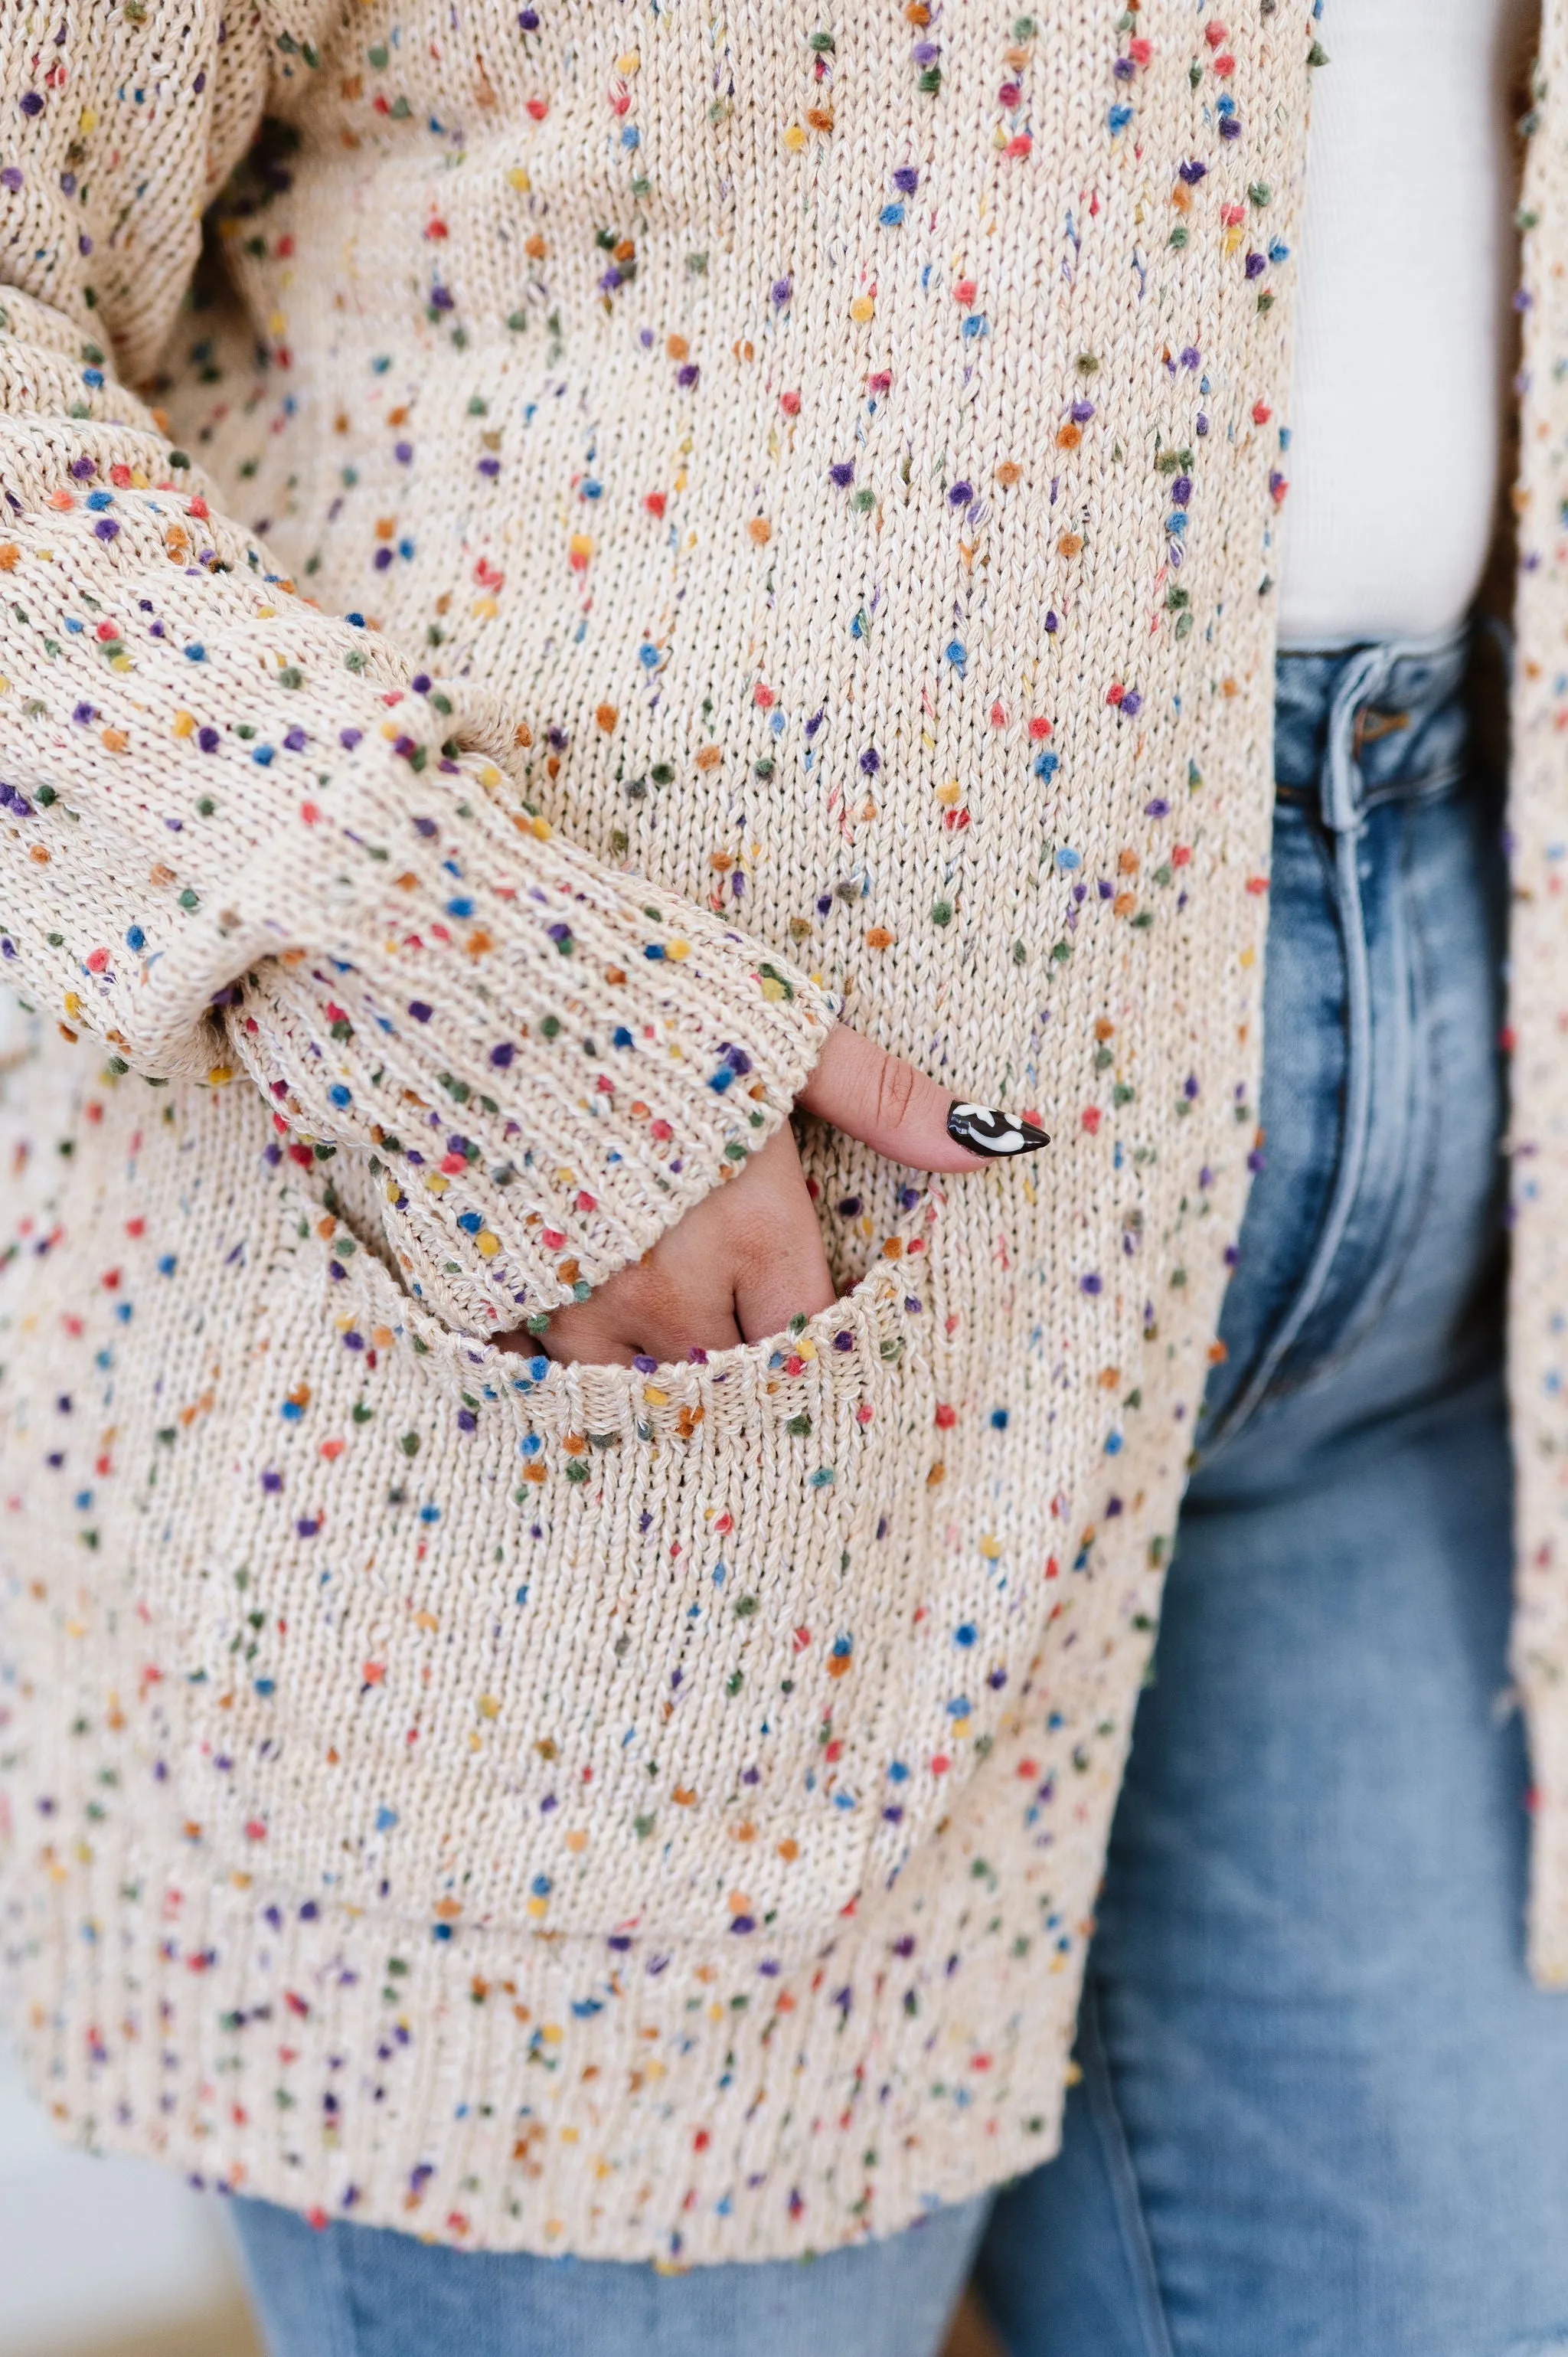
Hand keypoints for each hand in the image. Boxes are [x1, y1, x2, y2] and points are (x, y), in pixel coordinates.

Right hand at [507, 1026, 1046, 1369]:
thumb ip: (887, 1098)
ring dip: (656, 1365)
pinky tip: (574, 1311)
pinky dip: (566, 1357)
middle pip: (731, 1375)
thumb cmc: (637, 993)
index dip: (815, 1333)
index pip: (812, 1338)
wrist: (467, 977)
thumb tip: (1005, 1141)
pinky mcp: (496, 1298)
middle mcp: (670, 1291)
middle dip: (740, 1356)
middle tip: (736, 1326)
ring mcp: (576, 1303)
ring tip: (662, 1329)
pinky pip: (543, 1372)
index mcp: (753, 1233)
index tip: (807, 1312)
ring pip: (637, 1384)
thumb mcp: (782, 1033)